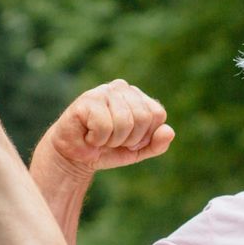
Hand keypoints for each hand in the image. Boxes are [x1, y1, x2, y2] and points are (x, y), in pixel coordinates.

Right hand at [34, 80, 173, 178]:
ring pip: (124, 123)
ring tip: (99, 138)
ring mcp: (103, 91)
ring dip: (111, 140)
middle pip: (143, 118)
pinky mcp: (87, 100)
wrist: (74, 156)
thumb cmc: (106, 149)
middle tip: (111, 141)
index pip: (157, 114)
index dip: (144, 136)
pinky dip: (97, 140)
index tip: (127, 141)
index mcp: (138, 96)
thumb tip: (169, 131)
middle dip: (128, 139)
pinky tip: (88, 135)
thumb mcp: (136, 151)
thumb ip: (157, 144)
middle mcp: (122, 87)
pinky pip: (104, 127)